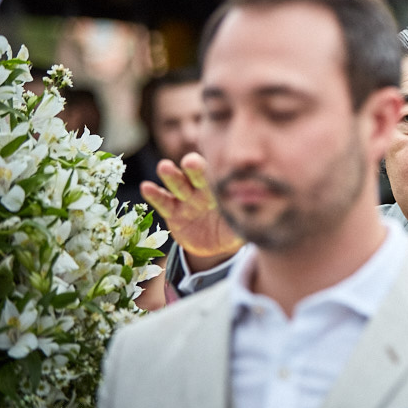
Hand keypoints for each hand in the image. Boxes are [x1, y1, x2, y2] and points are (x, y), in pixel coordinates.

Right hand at [140, 152, 244, 268]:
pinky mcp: (173, 212)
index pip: (219, 177)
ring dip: (171, 176)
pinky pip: (164, 202)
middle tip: (190, 161)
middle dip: (194, 168)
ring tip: (164, 166)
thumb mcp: (241, 227)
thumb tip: (261, 219)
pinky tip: (146, 187)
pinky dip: (155, 195)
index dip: (219, 173)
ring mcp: (187, 200)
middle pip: (198, 175)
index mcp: (223, 190)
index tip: (220, 168)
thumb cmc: (233, 228)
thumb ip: (247, 220)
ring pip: (178, 185)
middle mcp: (204, 190)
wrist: (215, 245)